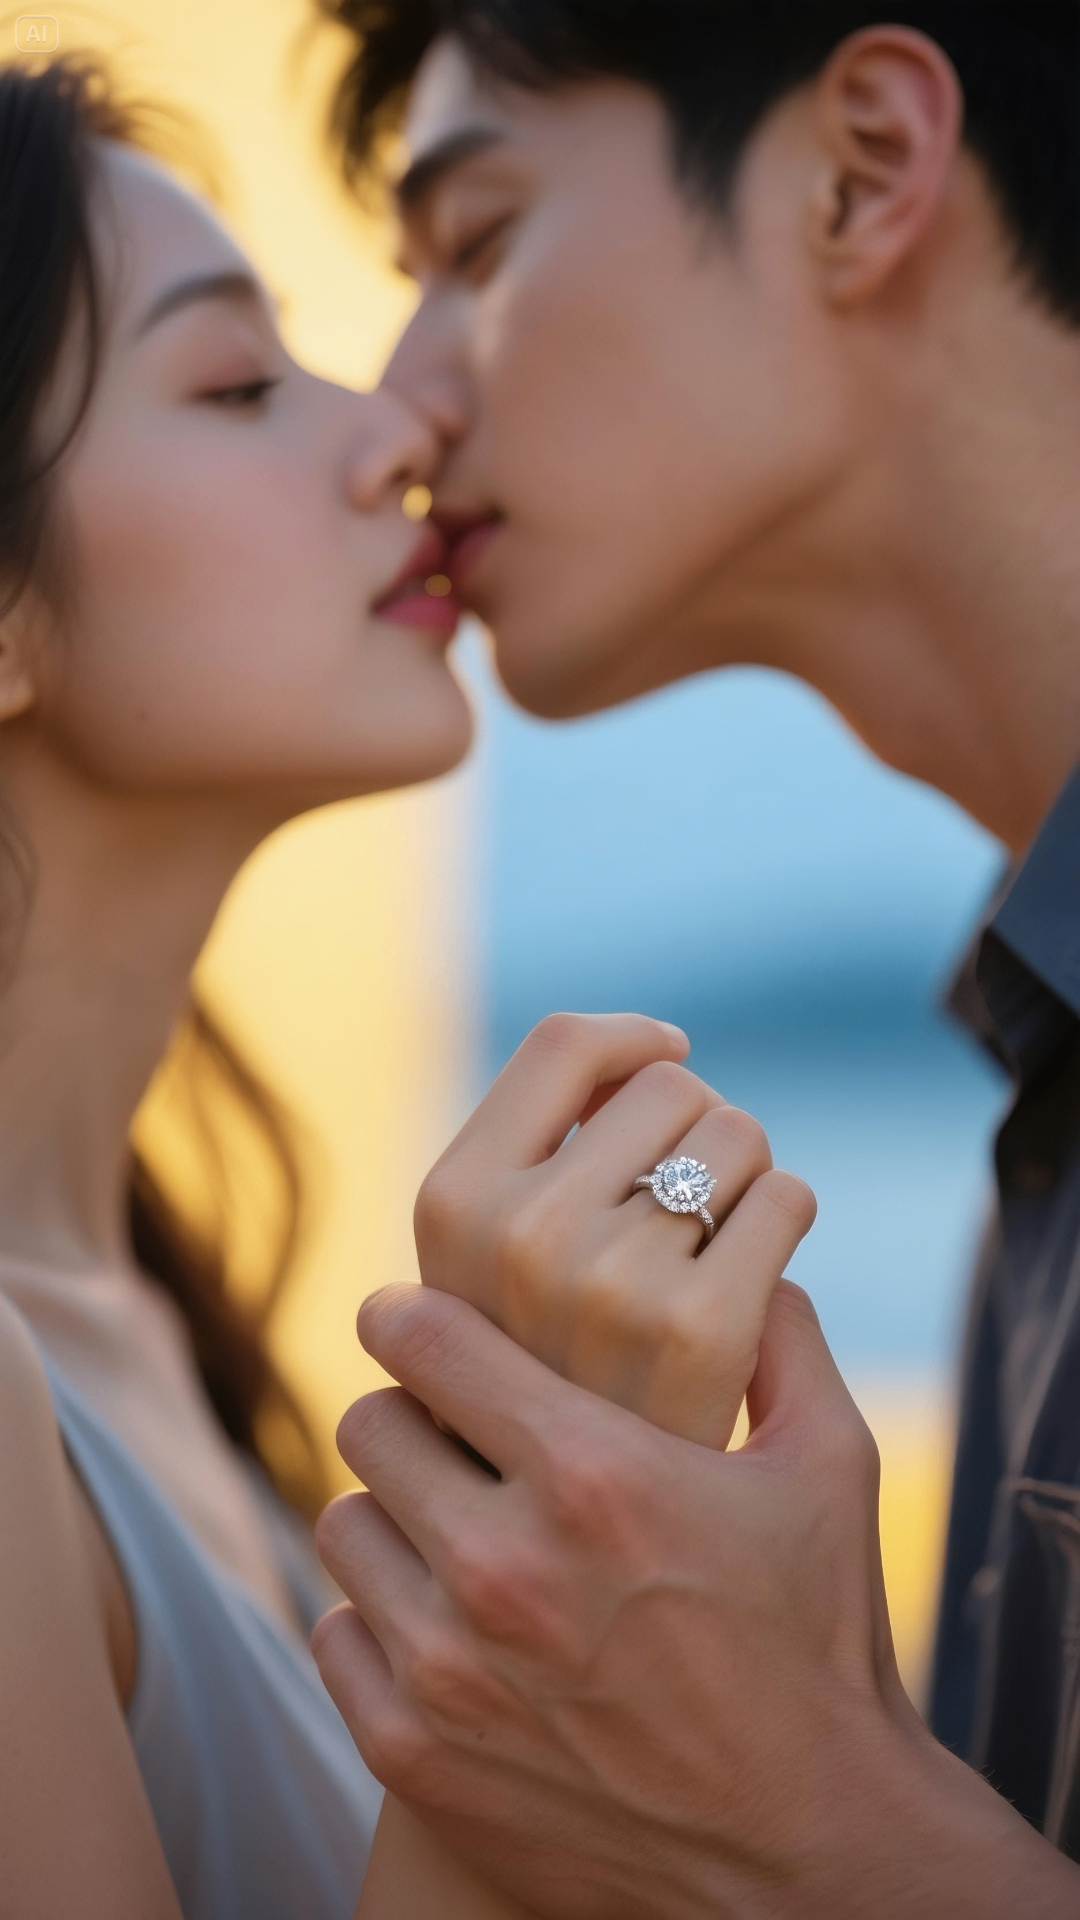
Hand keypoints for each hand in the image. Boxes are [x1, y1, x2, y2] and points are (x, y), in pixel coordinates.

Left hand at [314, 1284, 1077, 1919]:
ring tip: (460, 1534)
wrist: (810, 1852)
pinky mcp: (416, 1752)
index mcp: (593, 1472)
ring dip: (394, 1518)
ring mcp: (449, 1667)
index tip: (417, 1321)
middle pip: (368, 1423)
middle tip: (459, 1438)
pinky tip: (449, 1624)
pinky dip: (380, 1619)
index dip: (414, 1316)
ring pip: (344, 1524)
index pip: (426, 1338)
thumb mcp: (833, 1464)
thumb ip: (780, 1338)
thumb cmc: (824, 1643)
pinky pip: (337, 1631)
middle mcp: (504, 1563)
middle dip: (412, 1415)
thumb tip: (747, 1261)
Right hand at [414, 1012, 815, 1446]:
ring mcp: (610, 1283)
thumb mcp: (479, 1283)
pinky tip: (752, 1283)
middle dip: (694, 1129)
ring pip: (737, 1132)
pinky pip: (787, 1198)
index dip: (630, 1039)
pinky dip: (783, 1222)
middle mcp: (521, 1234)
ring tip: (707, 1254)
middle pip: (669, 1084)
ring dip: (742, 1176)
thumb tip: (645, 1055)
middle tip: (680, 1212)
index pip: (564, 1044)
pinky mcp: (704, 1330)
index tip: (666, 1059)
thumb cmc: (544, 1402)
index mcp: (453, 1206)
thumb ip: (526, 1171)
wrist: (595, 1570)